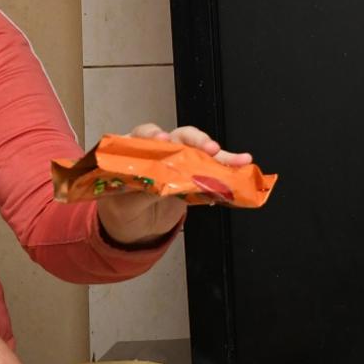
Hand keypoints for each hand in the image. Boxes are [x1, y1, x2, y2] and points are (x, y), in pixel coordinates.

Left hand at [96, 123, 251, 245]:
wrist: (136, 229)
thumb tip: (158, 187)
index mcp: (133, 151)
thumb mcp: (123, 205)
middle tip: (208, 148)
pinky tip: (240, 167)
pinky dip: (226, 169)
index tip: (162, 139)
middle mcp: (157, 151)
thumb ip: (139, 193)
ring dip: (219, 155)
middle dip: (195, 140)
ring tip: (237, 159)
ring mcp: (176, 163)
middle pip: (177, 138)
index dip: (153, 134)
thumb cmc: (123, 209)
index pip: (142, 135)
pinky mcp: (191, 178)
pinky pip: (210, 171)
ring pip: (198, 152)